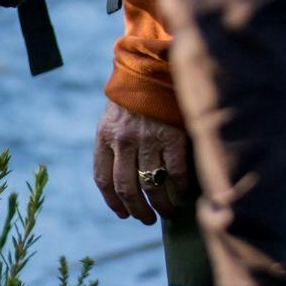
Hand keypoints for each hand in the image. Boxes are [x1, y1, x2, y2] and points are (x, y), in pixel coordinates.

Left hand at [93, 101, 191, 225]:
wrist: (152, 65)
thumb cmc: (133, 96)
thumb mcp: (113, 117)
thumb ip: (114, 145)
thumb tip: (122, 182)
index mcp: (105, 136)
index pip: (103, 179)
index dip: (113, 202)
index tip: (123, 214)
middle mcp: (123, 140)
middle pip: (126, 188)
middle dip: (136, 211)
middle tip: (146, 219)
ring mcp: (148, 138)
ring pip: (151, 185)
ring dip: (160, 206)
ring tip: (167, 212)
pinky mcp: (172, 135)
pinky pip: (175, 172)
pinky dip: (179, 188)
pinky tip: (182, 193)